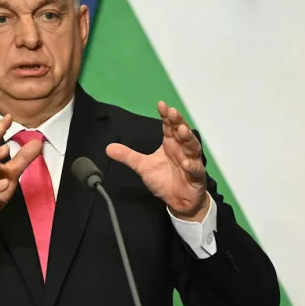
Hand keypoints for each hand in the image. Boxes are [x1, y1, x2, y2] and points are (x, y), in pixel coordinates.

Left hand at [106, 101, 208, 220]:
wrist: (178, 201)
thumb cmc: (164, 179)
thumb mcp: (143, 166)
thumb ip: (128, 156)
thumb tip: (108, 148)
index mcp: (170, 143)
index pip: (168, 126)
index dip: (165, 116)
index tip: (161, 104)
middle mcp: (182, 149)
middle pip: (182, 132)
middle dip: (178, 122)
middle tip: (173, 112)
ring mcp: (191, 161)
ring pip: (192, 147)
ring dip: (188, 138)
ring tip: (181, 130)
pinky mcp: (197, 176)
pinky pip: (196, 170)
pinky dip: (192, 166)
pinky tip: (186, 163)